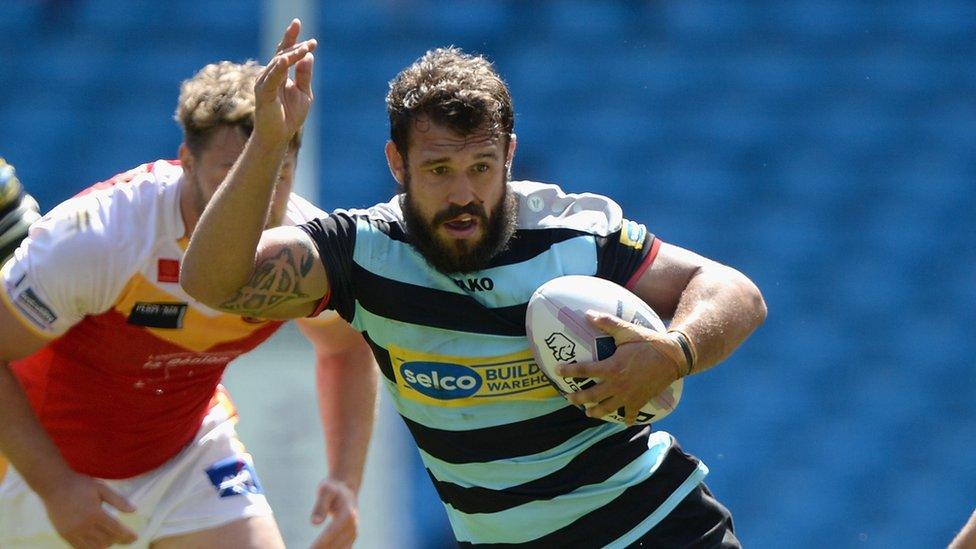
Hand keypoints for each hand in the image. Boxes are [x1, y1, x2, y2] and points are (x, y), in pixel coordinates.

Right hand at [41, 472, 136, 547]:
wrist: (53, 486)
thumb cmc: (80, 484)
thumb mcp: (102, 488)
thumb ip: (118, 500)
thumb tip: (134, 511)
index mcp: (95, 513)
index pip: (116, 530)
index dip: (127, 535)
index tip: (135, 537)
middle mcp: (83, 525)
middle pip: (106, 540)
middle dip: (118, 539)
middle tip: (125, 536)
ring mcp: (72, 532)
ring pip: (94, 547)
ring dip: (105, 544)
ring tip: (112, 539)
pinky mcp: (64, 535)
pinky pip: (80, 548)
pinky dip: (91, 547)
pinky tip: (97, 541)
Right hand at [253, 18, 316, 149]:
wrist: (280, 135)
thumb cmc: (290, 115)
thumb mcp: (303, 93)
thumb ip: (304, 75)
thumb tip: (308, 55)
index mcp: (280, 73)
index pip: (285, 52)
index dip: (293, 40)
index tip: (306, 32)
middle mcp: (270, 75)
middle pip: (281, 54)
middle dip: (295, 46)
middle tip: (311, 42)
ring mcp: (265, 83)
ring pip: (278, 64)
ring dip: (291, 55)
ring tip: (305, 48)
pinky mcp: (263, 93)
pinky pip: (271, 78)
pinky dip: (278, 68)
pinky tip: (284, 60)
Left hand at [308, 477, 358, 548]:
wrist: (346, 490)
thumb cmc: (332, 490)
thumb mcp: (325, 491)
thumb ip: (320, 506)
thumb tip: (315, 523)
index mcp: (347, 515)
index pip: (332, 533)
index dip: (320, 543)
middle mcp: (353, 526)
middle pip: (337, 545)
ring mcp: (353, 534)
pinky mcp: (350, 539)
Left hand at [556, 311, 685, 424]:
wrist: (673, 357)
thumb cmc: (648, 342)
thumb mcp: (627, 331)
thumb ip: (607, 323)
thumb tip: (587, 314)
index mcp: (612, 367)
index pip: (584, 371)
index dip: (568, 371)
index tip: (557, 371)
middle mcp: (617, 385)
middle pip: (592, 396)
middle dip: (578, 398)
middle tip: (569, 399)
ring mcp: (629, 395)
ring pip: (608, 408)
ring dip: (596, 412)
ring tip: (588, 413)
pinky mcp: (640, 401)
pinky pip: (630, 414)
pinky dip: (626, 419)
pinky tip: (623, 421)